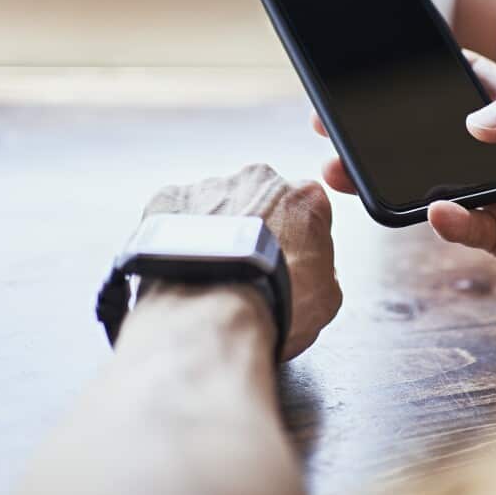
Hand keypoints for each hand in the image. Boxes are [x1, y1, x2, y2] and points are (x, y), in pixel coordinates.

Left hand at [140, 164, 341, 359]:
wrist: (213, 314)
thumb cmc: (270, 304)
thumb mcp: (326, 299)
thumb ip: (324, 271)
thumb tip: (316, 272)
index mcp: (303, 198)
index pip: (305, 209)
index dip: (295, 238)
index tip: (285, 261)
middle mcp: (259, 181)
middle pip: (259, 199)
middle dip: (253, 228)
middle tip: (245, 267)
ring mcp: (211, 187)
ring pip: (215, 204)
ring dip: (214, 230)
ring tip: (210, 272)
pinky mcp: (169, 199)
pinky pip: (175, 213)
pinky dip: (177, 234)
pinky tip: (182, 265)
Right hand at [314, 51, 495, 304]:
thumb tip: (477, 122)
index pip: (463, 82)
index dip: (418, 75)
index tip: (369, 70)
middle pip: (430, 137)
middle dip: (381, 134)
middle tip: (332, 129)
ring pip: (433, 185)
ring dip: (394, 180)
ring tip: (351, 176)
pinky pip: (463, 229)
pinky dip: (447, 222)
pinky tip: (437, 213)